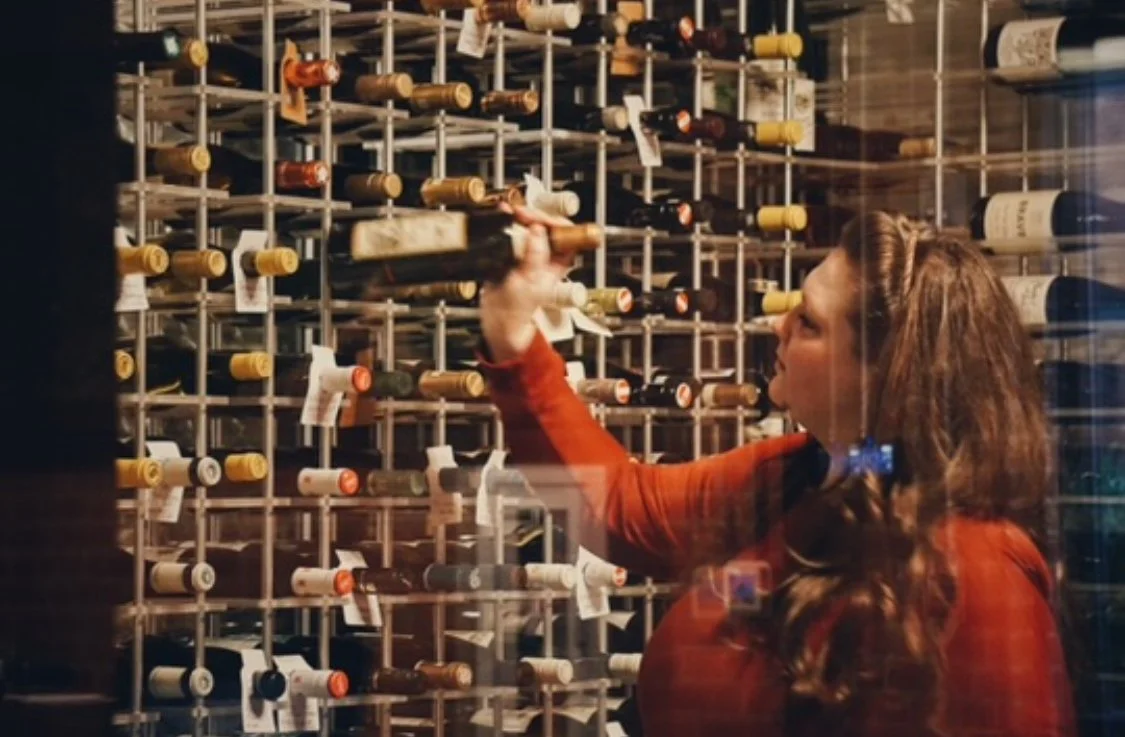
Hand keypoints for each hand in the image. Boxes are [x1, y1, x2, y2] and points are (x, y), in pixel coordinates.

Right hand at [479, 203, 575, 361]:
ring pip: (531, 226)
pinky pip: (514, 231)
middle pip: (547, 225)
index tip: (539, 219)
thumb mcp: (530, 281)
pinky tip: (503, 215)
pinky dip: (508, 222)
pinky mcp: (513, 250)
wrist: (496, 317)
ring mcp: (529, 251)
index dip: (555, 222)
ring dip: (521, 217)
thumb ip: (535, 255)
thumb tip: (538, 231)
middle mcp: (546, 254)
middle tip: (521, 214)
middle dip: (535, 216)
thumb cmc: (518, 307)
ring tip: (511, 212)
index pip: (566, 233)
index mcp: (559, 262)